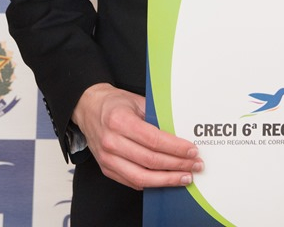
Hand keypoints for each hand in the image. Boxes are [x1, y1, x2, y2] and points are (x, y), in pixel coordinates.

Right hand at [72, 83, 202, 189]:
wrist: (88, 108)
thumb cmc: (114, 103)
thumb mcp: (136, 100)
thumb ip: (156, 115)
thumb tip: (179, 131)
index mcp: (120, 121)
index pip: (154, 140)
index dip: (176, 148)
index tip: (191, 151)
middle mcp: (112, 142)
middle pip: (150, 161)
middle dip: (177, 165)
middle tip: (194, 165)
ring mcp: (107, 159)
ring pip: (142, 177)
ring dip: (167, 179)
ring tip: (185, 177)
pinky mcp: (106, 169)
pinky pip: (132, 182)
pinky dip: (152, 183)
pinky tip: (165, 179)